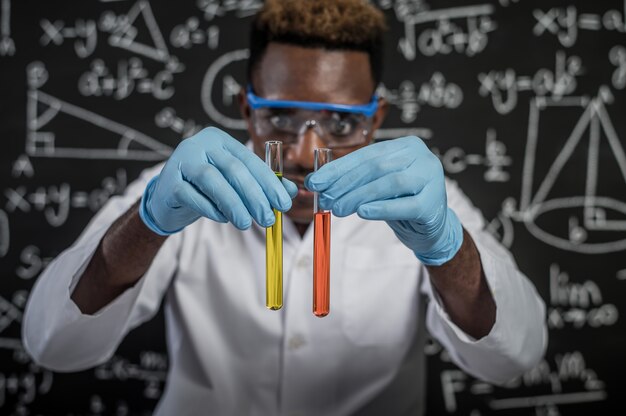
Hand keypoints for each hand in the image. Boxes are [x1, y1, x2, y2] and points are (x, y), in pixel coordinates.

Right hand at [140, 127, 296, 234]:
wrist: (167, 198)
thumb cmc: (205, 188)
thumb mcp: (234, 184)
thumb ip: (261, 184)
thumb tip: (291, 192)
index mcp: (221, 140)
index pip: (250, 160)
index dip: (269, 183)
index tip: (283, 204)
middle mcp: (200, 144)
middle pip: (233, 169)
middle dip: (254, 196)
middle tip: (268, 218)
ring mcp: (182, 161)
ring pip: (212, 180)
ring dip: (233, 204)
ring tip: (246, 223)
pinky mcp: (169, 182)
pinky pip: (192, 195)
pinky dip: (210, 208)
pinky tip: (223, 218)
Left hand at [305, 136, 462, 265]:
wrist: (432, 228)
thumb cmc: (402, 202)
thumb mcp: (379, 185)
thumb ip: (355, 179)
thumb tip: (316, 182)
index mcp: (406, 146)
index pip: (367, 154)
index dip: (338, 168)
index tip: (315, 182)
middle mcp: (421, 156)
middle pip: (376, 167)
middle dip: (346, 183)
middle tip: (325, 199)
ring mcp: (431, 178)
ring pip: (389, 183)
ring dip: (359, 196)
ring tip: (338, 209)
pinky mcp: (433, 203)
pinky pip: (404, 205)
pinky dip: (381, 208)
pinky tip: (363, 212)